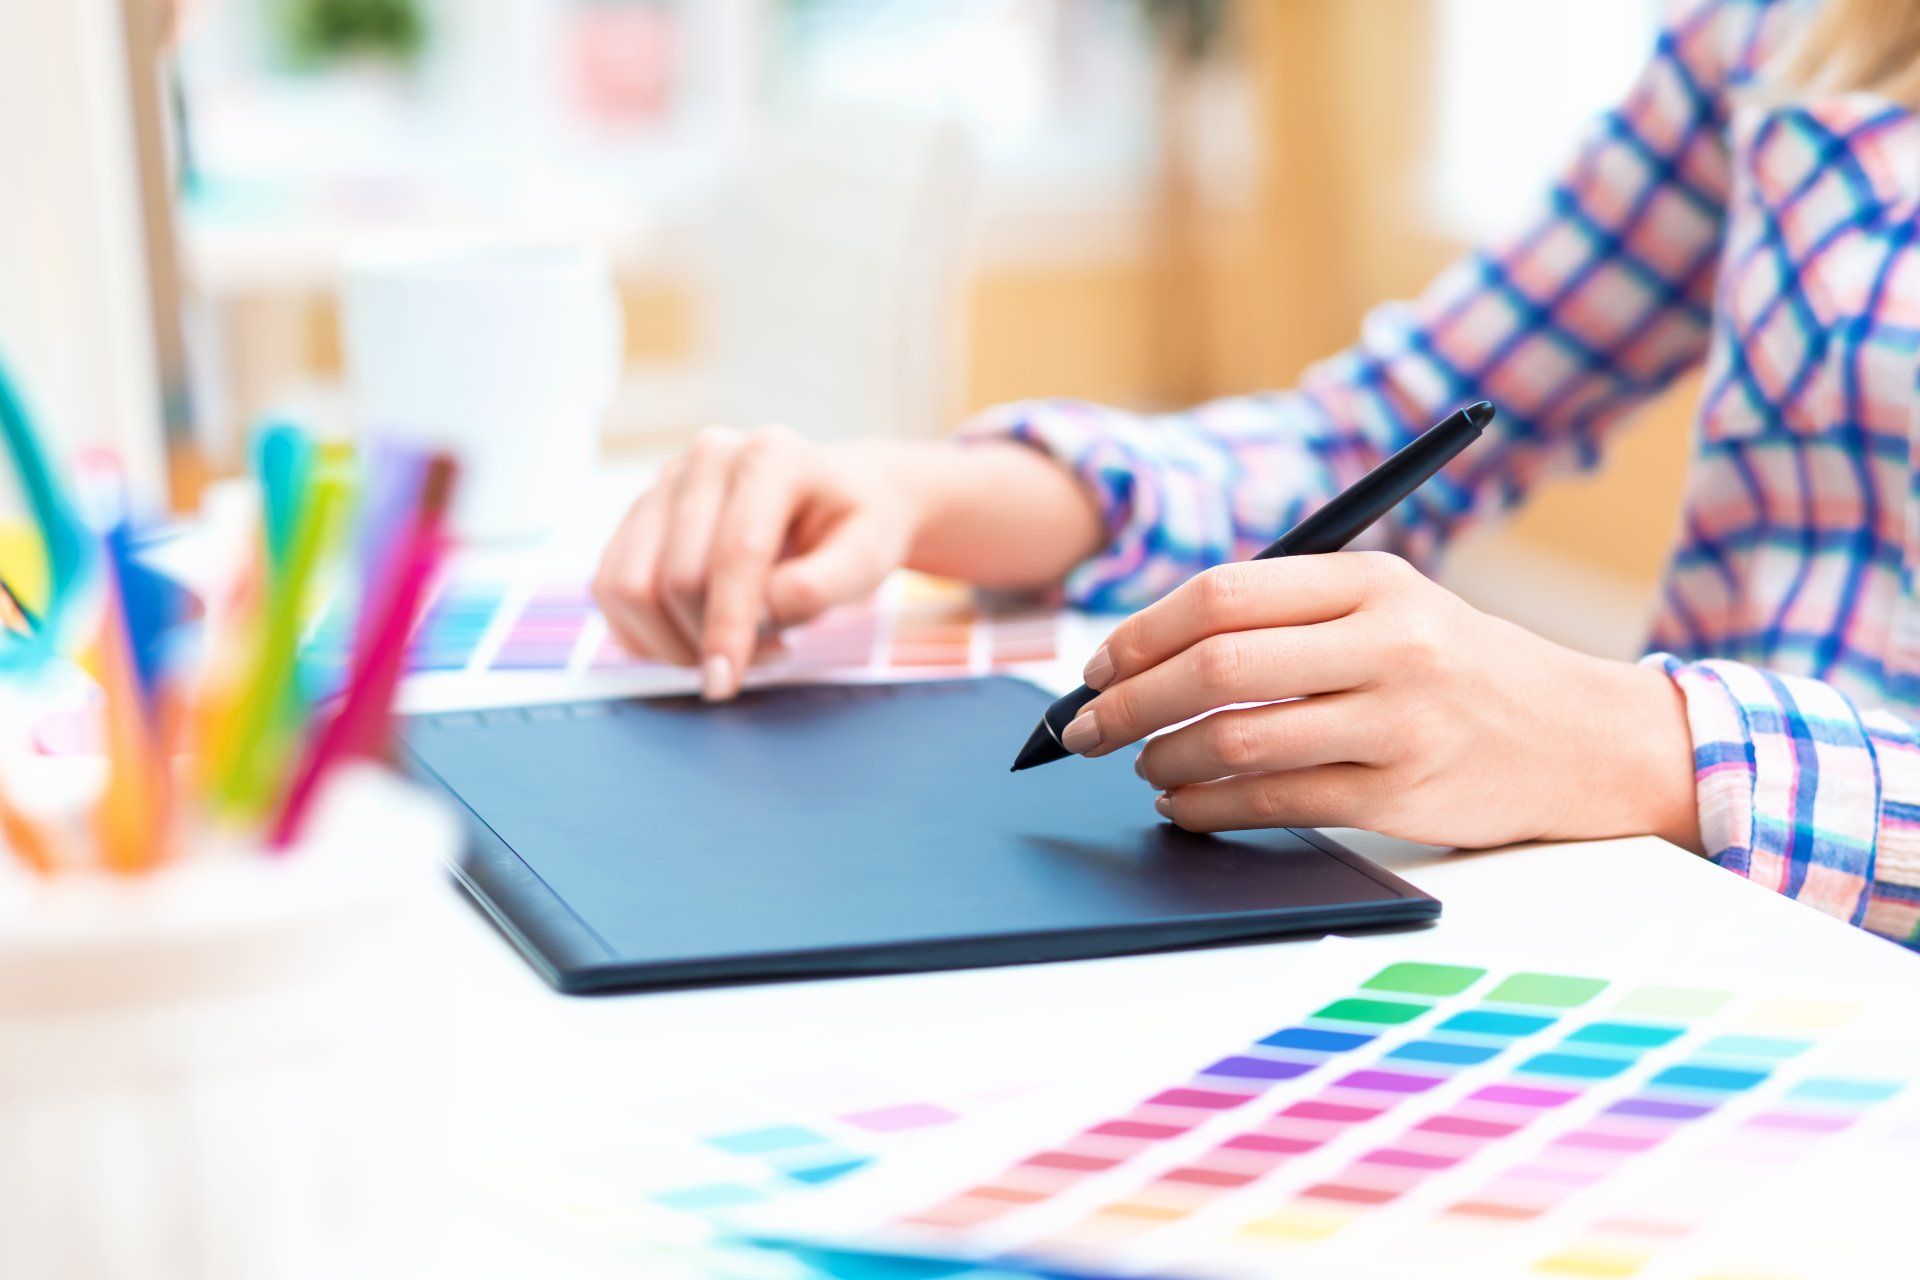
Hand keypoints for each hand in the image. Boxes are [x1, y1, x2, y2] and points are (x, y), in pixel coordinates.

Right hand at [593, 426, 922, 698]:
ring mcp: (667, 483)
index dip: (727, 626)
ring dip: (671, 643)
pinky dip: (645, 633)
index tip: (725, 683)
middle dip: (708, 640)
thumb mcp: (867, 558)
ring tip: (734, 647)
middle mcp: (709, 458)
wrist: (840, 498)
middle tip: (767, 655)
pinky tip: (695, 638)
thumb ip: (818, 587)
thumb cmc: (857, 529)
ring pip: (629, 586)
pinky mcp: (641, 515)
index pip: (735, 553)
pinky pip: (611, 588)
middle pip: (677, 577)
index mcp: (771, 457)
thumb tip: (760, 612)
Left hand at [1063, 553, 1700, 850]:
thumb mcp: (1394, 604)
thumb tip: (1153, 650)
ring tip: (1140, 766)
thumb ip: (1291, 612)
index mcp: (1371, 580)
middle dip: (1129, 703)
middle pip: (1216, 668)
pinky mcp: (1402, 792)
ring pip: (1238, 741)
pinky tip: (1184, 807)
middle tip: (1086, 728)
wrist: (1583, 738)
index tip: (1097, 666)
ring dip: (1164, 760)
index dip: (1142, 634)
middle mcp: (1386, 643)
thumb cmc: (1461, 668)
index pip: (1224, 594)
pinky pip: (1275, 803)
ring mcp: (1397, 721)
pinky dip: (1209, 809)